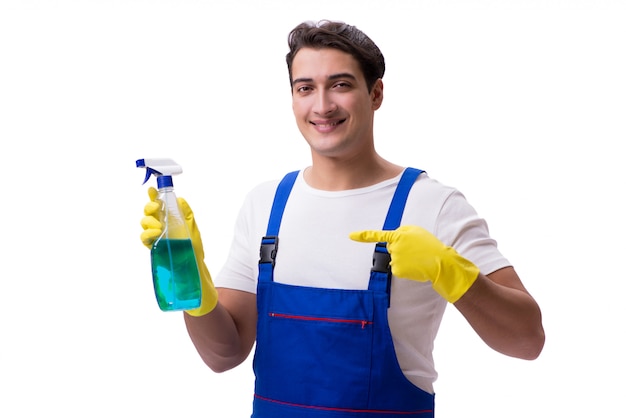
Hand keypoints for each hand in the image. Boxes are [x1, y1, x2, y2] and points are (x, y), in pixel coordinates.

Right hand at [140, 187, 217, 315]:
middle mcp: (161, 228)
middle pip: (149, 213)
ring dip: (148, 221)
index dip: (154, 197)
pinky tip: (153, 234)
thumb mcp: (193, 231)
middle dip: (149, 207)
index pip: (160, 206)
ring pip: (145, 224)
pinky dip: (147, 234)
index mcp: (171, 221)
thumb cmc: (194, 253)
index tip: (152, 190)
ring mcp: (157, 239)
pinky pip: (145, 239)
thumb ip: (187, 216)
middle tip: (155, 207)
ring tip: (158, 226)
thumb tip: (181, 199)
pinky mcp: (154, 249)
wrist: (193, 273)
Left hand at [349, 225, 478, 302]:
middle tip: (415, 250)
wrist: (440, 261)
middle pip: (390, 249)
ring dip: (403, 259)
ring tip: (416, 258)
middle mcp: (394, 246)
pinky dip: (405, 269)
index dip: (363, 235)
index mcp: (399, 235)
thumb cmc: (429, 245)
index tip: (351, 236)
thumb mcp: (416, 231)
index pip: (378, 235)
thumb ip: (401, 232)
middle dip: (399, 249)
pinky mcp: (397, 269)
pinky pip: (397, 268)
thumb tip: (391, 240)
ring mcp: (395, 258)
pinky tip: (414, 266)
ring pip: (394, 259)